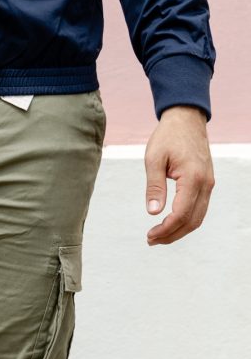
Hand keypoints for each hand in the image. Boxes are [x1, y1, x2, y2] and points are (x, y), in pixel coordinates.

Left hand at [144, 105, 214, 245]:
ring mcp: (208, 184)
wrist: (186, 118)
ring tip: (158, 235)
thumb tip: (153, 212)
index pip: (181, 214)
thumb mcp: (154, 159)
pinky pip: (199, 209)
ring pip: (198, 218)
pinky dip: (185, 220)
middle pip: (192, 221)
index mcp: (193, 178)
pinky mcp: (206, 183)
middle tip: (151, 240)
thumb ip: (154, 186)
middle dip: (171, 235)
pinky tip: (170, 223)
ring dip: (179, 230)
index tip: (150, 235)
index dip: (166, 229)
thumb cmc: (168, 136)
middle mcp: (205, 183)